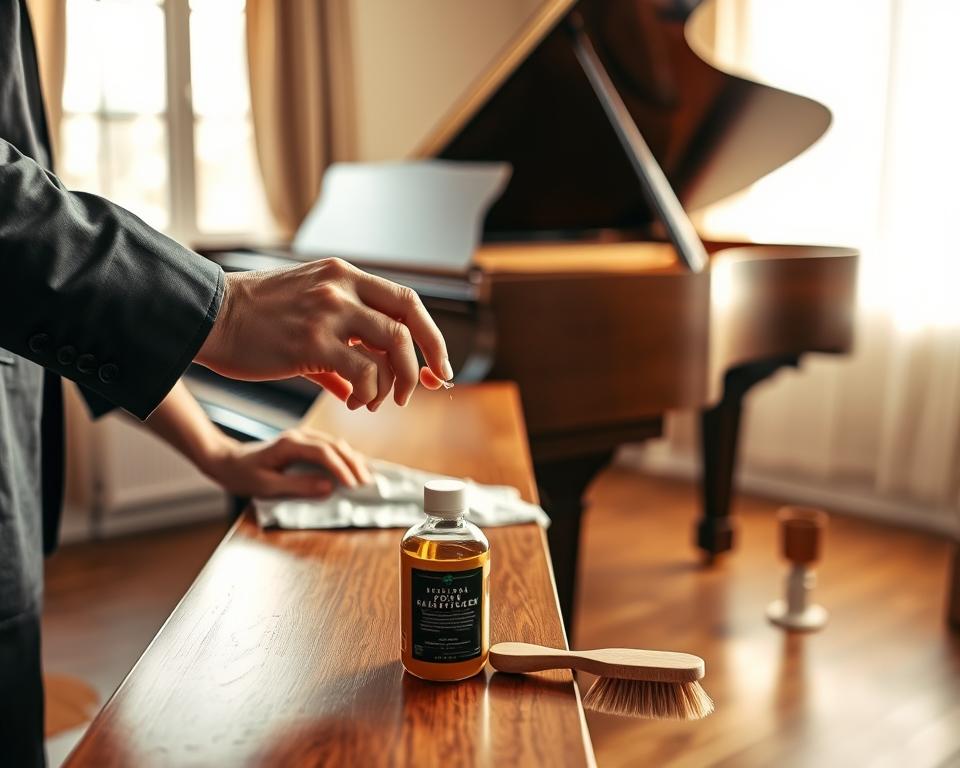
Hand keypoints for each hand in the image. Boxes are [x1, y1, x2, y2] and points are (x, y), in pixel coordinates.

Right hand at [197, 258, 451, 410]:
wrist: (209, 317)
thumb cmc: (255, 320)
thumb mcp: (306, 312)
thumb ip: (341, 344)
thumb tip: (360, 387)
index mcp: (344, 275)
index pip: (407, 299)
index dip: (431, 334)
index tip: (438, 364)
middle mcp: (342, 287)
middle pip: (410, 321)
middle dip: (427, 358)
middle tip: (425, 386)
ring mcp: (328, 313)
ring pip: (394, 346)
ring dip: (398, 381)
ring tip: (381, 401)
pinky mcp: (311, 344)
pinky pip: (363, 373)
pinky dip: (370, 393)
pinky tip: (357, 403)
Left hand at [201, 427, 372, 498]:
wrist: (228, 461)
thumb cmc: (244, 475)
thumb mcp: (267, 486)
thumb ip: (298, 485)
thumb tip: (328, 486)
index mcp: (290, 444)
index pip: (324, 452)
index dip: (341, 468)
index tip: (353, 486)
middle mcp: (299, 436)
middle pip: (335, 445)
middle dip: (353, 463)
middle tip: (367, 483)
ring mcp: (303, 437)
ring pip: (336, 444)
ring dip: (352, 459)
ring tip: (365, 477)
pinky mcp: (304, 443)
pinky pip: (330, 447)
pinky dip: (345, 457)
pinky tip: (353, 468)